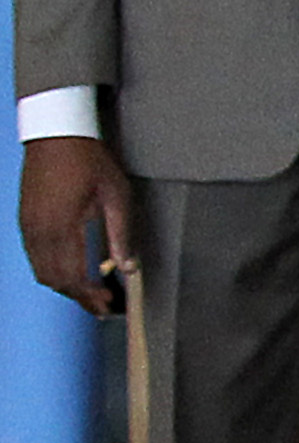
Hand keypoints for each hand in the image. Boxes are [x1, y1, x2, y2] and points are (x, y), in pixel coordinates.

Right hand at [19, 134, 133, 316]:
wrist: (55, 135)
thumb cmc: (90, 162)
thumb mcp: (116, 195)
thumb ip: (121, 234)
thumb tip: (128, 267)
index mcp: (65, 228)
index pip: (75, 277)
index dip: (92, 297)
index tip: (110, 307)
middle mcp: (41, 233)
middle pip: (57, 281)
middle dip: (80, 297)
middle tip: (104, 305)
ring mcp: (29, 228)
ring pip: (43, 273)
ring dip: (66, 286)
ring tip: (91, 291)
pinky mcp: (26, 222)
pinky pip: (35, 259)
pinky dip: (53, 271)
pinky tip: (72, 270)